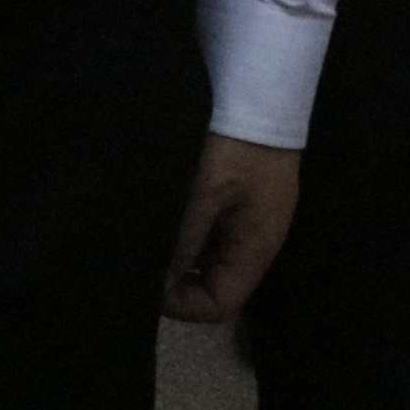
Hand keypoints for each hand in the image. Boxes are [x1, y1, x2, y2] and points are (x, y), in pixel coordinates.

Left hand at [163, 135, 298, 322]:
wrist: (264, 103)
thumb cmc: (237, 150)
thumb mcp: (206, 194)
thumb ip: (185, 241)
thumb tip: (160, 282)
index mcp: (255, 251)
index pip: (220, 306)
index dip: (184, 306)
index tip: (151, 286)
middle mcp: (255, 247)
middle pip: (216, 290)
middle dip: (179, 286)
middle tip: (145, 266)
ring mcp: (249, 227)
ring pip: (212, 266)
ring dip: (182, 263)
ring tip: (151, 245)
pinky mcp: (241, 209)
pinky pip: (213, 241)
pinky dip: (189, 242)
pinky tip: (168, 225)